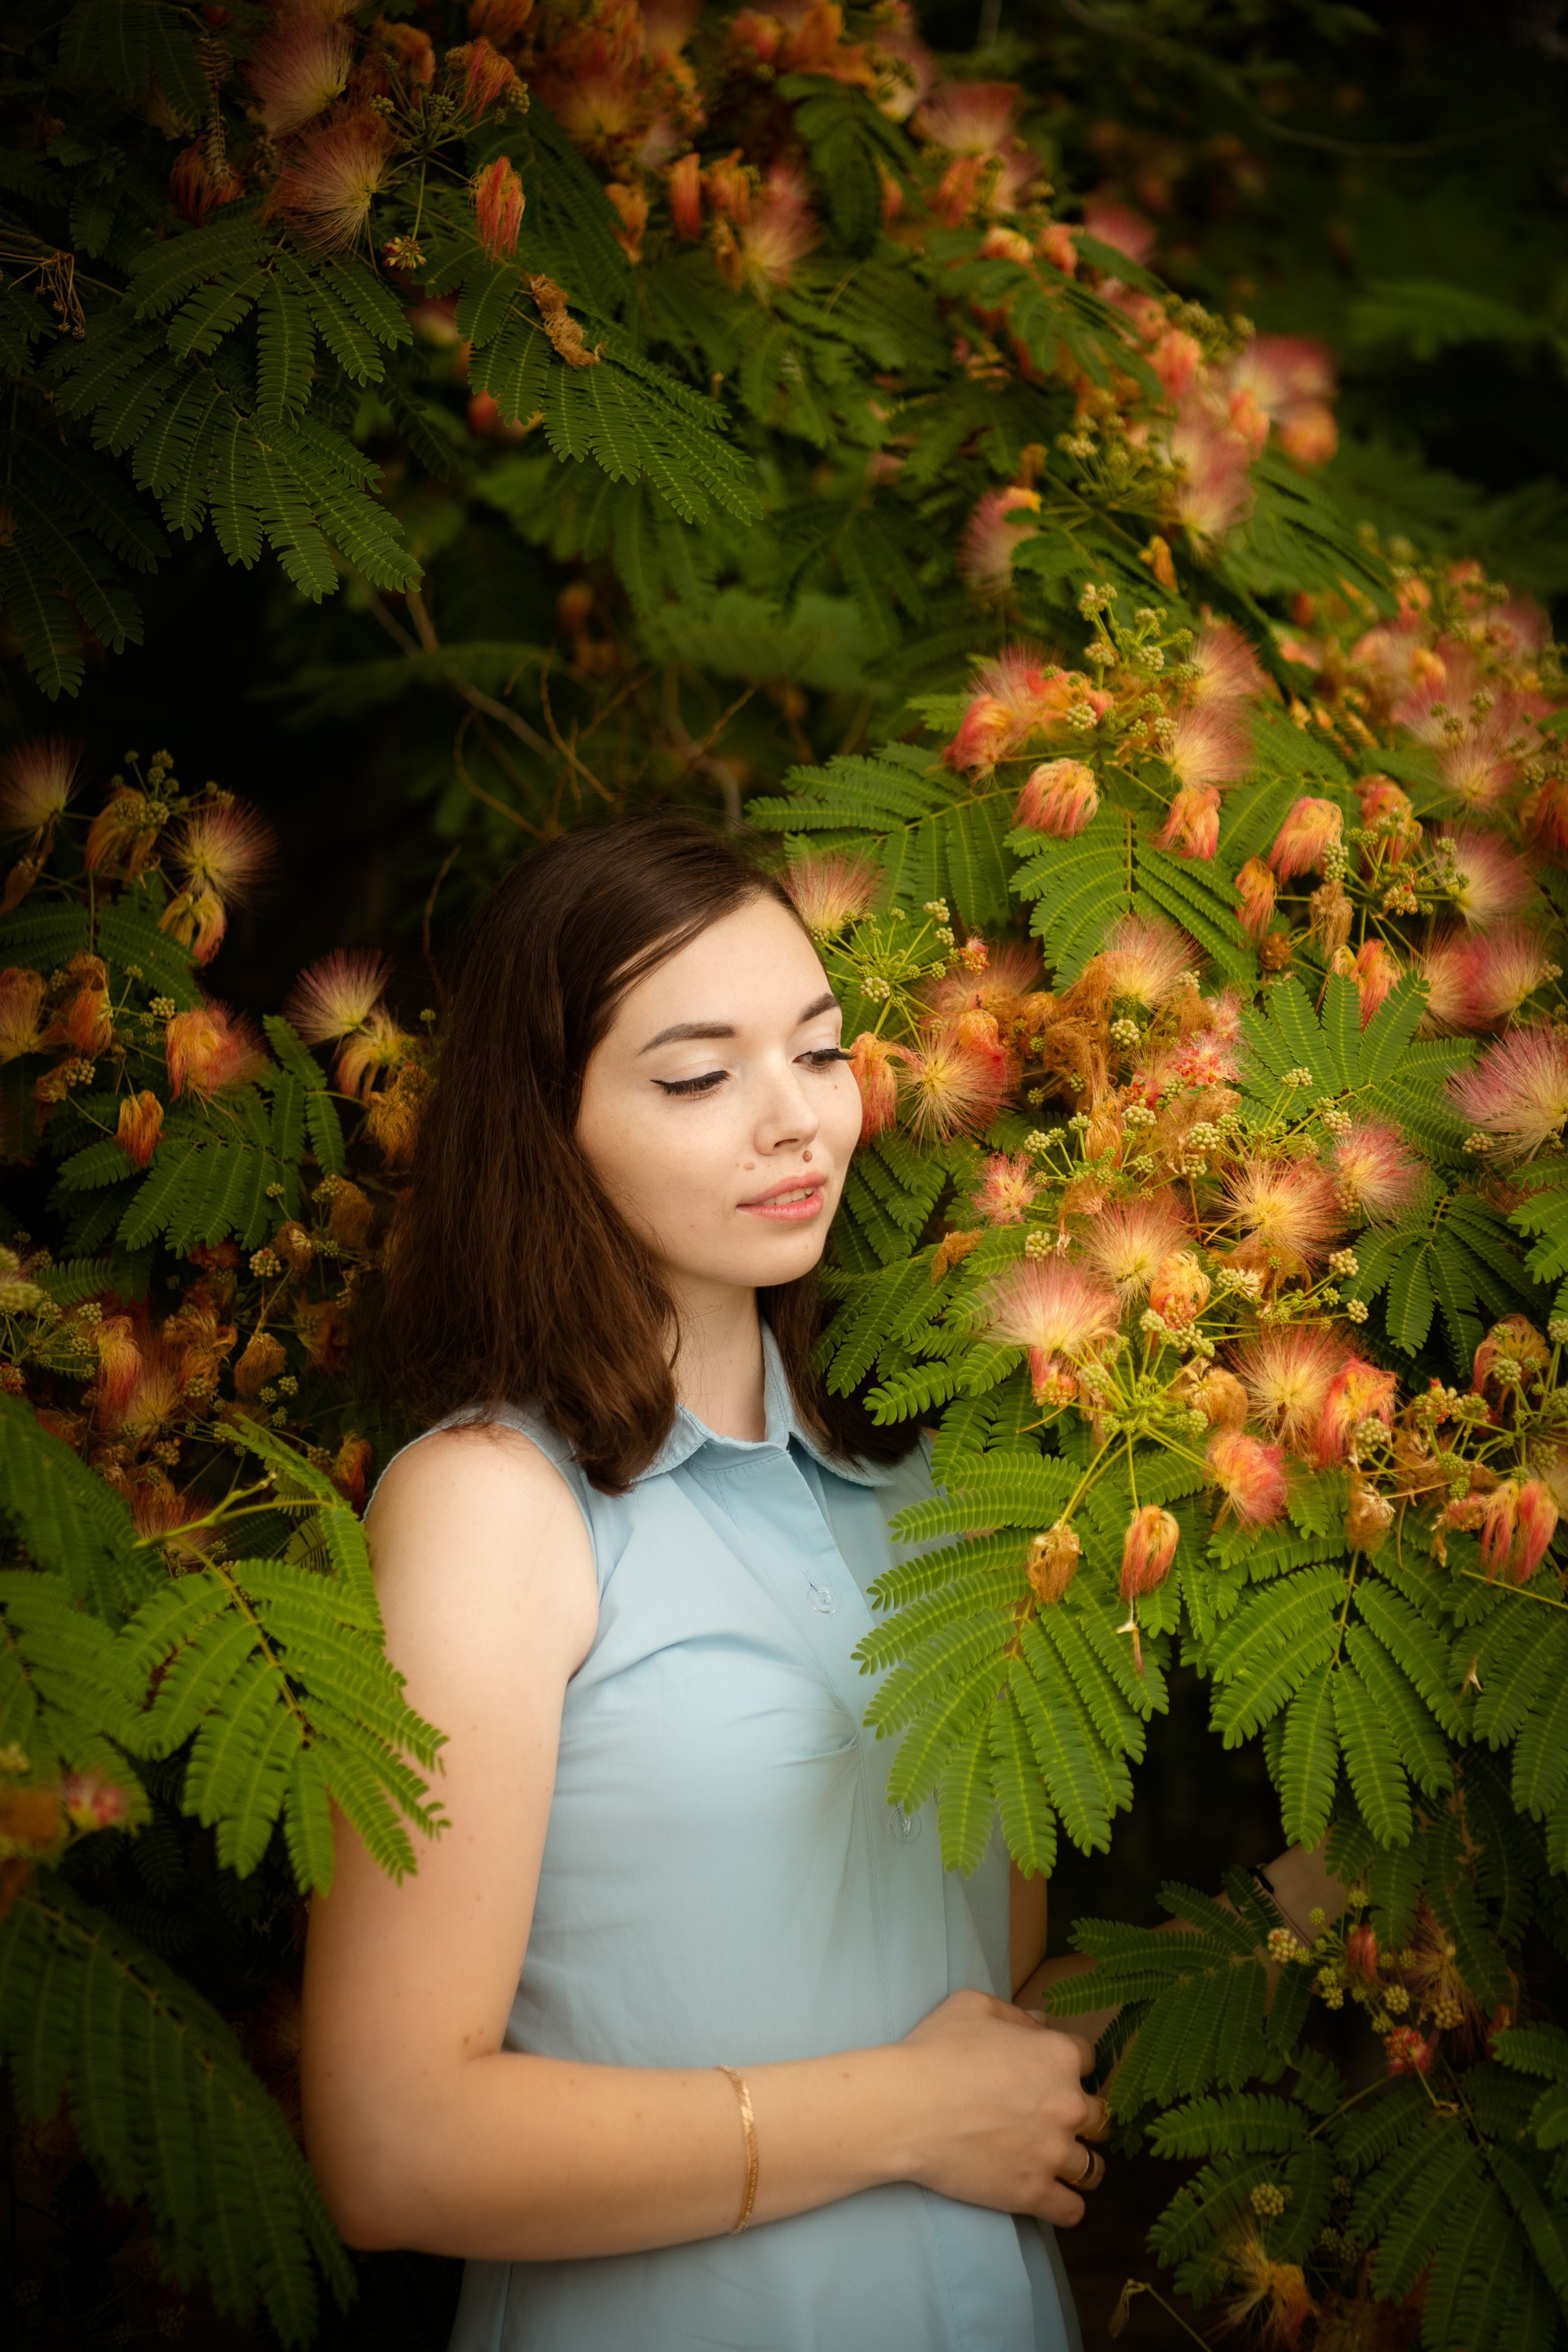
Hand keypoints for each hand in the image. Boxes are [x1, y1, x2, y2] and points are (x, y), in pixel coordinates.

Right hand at [897, 1989, 1103, 2226]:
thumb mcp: (973, 2006)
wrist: (906, 2108)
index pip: (1088, 2059)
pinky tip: (1051, 2195)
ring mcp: (1054, 2153)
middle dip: (1080, 2116)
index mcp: (1058, 2056)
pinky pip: (1073, 2210)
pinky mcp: (1034, 2193)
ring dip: (1079, 2163)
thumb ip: (1016, 2015)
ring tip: (1056, 2162)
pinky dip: (1066, 2205)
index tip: (1048, 2074)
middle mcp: (1068, 2105)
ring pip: (1094, 2168)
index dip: (1068, 2064)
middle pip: (1098, 2116)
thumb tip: (1042, 2025)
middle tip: (1050, 2119)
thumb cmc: (935, 2050)